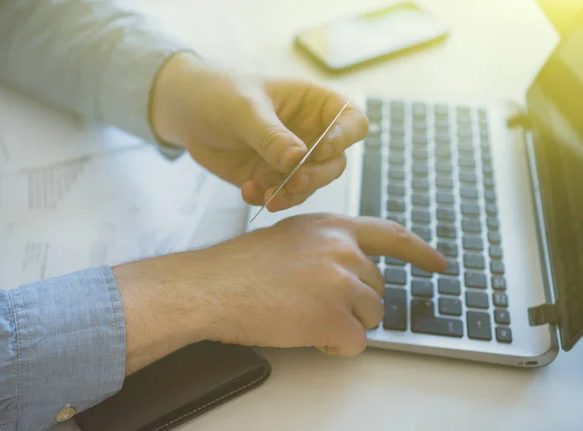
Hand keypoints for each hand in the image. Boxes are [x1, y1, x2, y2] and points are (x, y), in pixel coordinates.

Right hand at [114, 215, 445, 373]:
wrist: (210, 286)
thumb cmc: (241, 266)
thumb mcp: (291, 238)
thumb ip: (328, 246)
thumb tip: (353, 270)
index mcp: (332, 226)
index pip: (391, 235)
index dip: (419, 252)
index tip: (439, 263)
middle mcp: (342, 249)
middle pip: (377, 288)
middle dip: (354, 303)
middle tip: (312, 303)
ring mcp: (340, 281)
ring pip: (371, 317)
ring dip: (344, 323)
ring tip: (303, 314)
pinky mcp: (333, 315)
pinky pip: (356, 342)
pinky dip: (335, 344)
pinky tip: (305, 331)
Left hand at [150, 53, 367, 211]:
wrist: (186, 113)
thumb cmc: (219, 94)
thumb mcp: (244, 109)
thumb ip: (271, 135)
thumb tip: (297, 160)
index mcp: (314, 105)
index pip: (352, 121)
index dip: (344, 137)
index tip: (320, 148)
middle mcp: (310, 134)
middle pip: (335, 162)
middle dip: (316, 176)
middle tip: (294, 182)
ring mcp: (291, 160)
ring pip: (310, 186)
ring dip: (292, 195)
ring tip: (267, 197)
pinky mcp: (271, 179)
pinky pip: (281, 196)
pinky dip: (268, 199)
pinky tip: (248, 192)